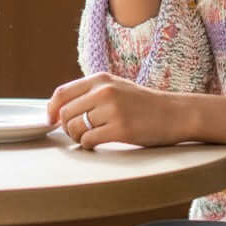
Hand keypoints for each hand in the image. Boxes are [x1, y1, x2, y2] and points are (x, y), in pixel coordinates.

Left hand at [48, 73, 187, 149]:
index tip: (51, 121)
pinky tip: (99, 143)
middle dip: (67, 128)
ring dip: (79, 137)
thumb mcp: (117, 87)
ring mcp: (112, 110)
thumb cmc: (144, 104)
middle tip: (79, 133)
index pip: (62, 93)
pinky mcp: (120, 129)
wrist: (175, 113)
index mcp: (102, 79)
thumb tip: (59, 111)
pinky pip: (88, 141)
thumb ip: (91, 94)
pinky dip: (89, 145)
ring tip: (92, 137)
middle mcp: (105, 92)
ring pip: (75, 129)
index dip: (51, 110)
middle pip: (65, 114)